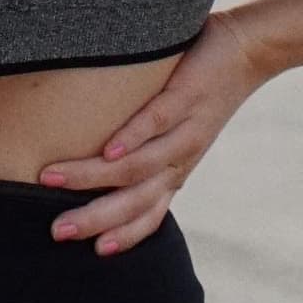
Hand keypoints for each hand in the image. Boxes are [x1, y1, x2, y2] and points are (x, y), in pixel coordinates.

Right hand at [38, 10, 275, 251]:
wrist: (248, 51)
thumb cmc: (198, 89)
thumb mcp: (174, 130)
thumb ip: (141, 145)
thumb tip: (91, 151)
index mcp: (176, 170)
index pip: (149, 215)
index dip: (123, 235)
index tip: (91, 251)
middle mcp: (181, 159)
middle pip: (136, 200)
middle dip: (94, 218)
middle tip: (57, 230)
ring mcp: (185, 130)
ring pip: (138, 165)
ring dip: (93, 176)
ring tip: (54, 177)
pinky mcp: (186, 97)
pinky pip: (156, 122)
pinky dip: (131, 137)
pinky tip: (107, 148)